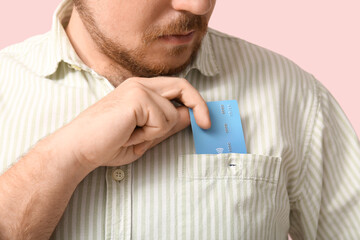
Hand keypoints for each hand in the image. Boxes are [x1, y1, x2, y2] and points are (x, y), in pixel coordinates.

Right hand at [55, 77, 210, 169]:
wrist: (79, 149)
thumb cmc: (107, 143)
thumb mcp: (146, 136)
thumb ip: (166, 124)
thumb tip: (190, 116)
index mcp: (141, 91)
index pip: (176, 88)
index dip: (194, 102)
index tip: (204, 120)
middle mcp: (140, 84)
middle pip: (182, 86)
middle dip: (199, 105)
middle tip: (207, 124)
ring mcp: (138, 89)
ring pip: (171, 113)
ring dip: (157, 132)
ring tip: (133, 136)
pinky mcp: (136, 98)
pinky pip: (162, 119)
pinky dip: (150, 134)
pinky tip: (130, 134)